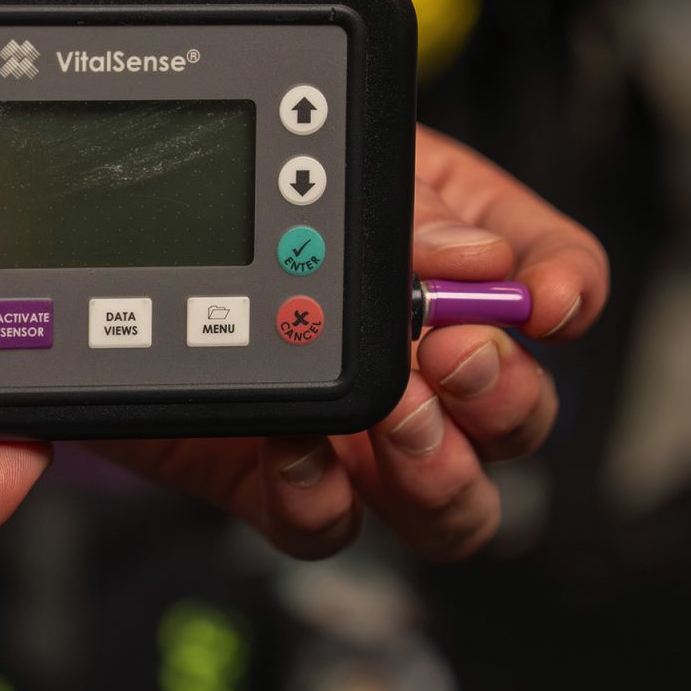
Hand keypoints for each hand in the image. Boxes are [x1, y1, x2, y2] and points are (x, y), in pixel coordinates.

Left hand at [92, 127, 608, 558]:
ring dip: (440, 471)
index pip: (558, 290)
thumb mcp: (333, 163)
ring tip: (395, 416)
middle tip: (452, 353)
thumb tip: (472, 257)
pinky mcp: (278, 482)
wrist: (124, 241)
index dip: (567, 296)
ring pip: (453, 507)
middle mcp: (428, 371)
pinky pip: (326, 526)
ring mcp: (362, 441)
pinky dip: (319, 499)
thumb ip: (408, 207)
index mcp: (460, 269)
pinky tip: (292, 447)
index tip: (546, 301)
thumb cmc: (243, 190)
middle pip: (521, 420)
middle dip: (503, 394)